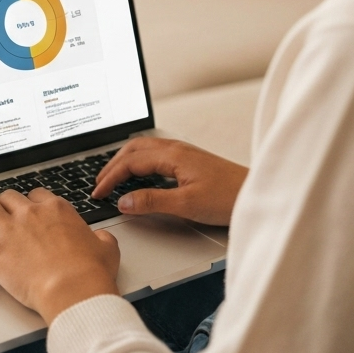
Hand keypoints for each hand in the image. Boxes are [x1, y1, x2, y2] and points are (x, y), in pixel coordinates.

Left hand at [0, 189, 119, 324]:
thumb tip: (100, 240)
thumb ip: (100, 238)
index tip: (28, 210)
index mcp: (56, 209)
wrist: (73, 290)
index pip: (36, 194)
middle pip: (8, 196)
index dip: (30, 202)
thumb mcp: (106, 247)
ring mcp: (9, 230)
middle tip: (1, 215)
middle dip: (3, 204)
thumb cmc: (90, 272)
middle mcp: (30, 213)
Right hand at [92, 137, 247, 226]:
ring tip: (112, 178)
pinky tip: (139, 175)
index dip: (111, 177)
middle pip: (134, 149)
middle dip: (112, 165)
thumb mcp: (186, 204)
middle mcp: (176, 148)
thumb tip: (124, 201)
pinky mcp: (189, 160)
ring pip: (144, 149)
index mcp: (172, 155)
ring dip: (124, 161)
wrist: (256, 193)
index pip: (131, 161)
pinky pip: (155, 154)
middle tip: (98, 184)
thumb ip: (152, 201)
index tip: (98, 192)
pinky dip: (138, 162)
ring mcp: (183, 152)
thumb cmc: (228, 197)